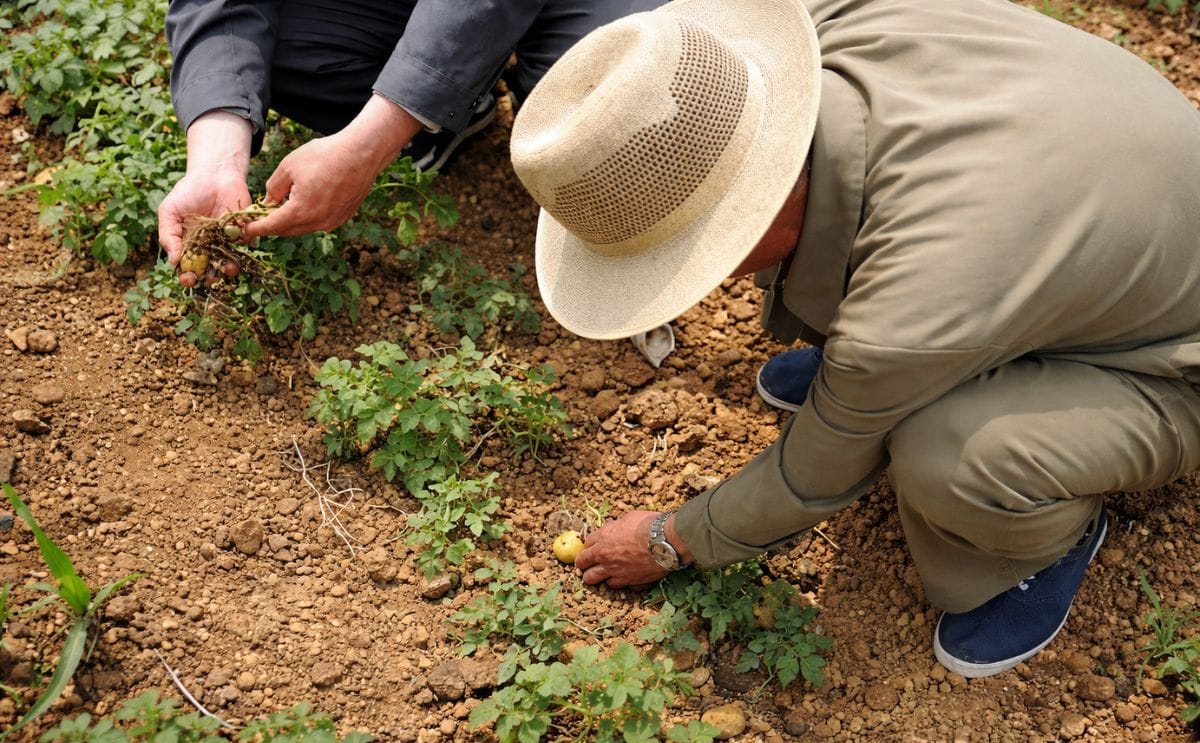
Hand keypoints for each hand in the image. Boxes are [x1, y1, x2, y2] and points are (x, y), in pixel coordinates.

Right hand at [157, 111, 252, 263]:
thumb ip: (168, 235)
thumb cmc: (188, 192)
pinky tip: (238, 239)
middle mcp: (209, 248)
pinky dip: (243, 246)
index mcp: (189, 246)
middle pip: (210, 270)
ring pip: (230, 262)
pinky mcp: (243, 232)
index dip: (188, 277)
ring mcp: (227, 242)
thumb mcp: (170, 211)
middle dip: (211, 278)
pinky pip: (245, 244)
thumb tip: (173, 261)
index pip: (188, 268)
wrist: (214, 174)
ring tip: (229, 268)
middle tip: (211, 278)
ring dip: (230, 268)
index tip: (189, 279)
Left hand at [242, 131, 383, 237]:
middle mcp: (317, 222)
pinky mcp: (343, 217)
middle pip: (288, 230)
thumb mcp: (289, 166)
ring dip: (291, 221)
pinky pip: (320, 222)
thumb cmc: (324, 156)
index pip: (272, 226)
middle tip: (262, 215)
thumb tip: (268, 202)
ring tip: (284, 207)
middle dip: (273, 225)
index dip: (256, 228)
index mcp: (300, 212)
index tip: (245, 229)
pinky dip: (308, 217)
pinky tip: (307, 203)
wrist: (361, 154)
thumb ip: (274, 188)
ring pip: (304, 228)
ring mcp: (332, 222)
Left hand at [575, 510, 678, 588]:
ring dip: (594, 577)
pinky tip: (619, 579)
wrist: (665, 542)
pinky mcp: (627, 581)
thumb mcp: (628, 518)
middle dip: (583, 564)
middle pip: (583, 564)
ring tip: (596, 577)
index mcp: (603, 537)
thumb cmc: (649, 526)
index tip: (591, 548)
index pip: (586, 544)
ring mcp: (614, 570)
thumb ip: (617, 527)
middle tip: (585, 565)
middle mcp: (604, 555)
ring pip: (593, 579)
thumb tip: (615, 528)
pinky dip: (615, 582)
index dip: (588, 546)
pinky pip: (613, 585)